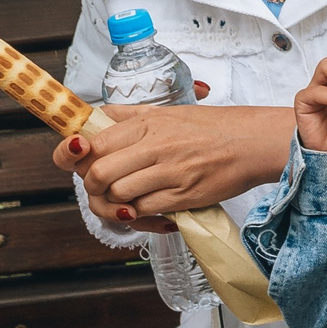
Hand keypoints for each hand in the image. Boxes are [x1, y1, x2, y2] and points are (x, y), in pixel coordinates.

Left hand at [53, 103, 293, 231]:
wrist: (252, 142)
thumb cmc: (211, 127)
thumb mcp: (167, 111)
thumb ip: (128, 116)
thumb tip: (92, 119)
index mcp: (146, 122)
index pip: (91, 143)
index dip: (74, 158)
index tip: (77, 162)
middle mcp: (155, 145)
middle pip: (98, 175)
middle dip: (94, 186)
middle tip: (105, 187)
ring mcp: (170, 172)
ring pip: (118, 196)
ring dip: (116, 204)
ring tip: (126, 201)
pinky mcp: (184, 195)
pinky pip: (145, 211)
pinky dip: (138, 215)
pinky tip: (146, 210)